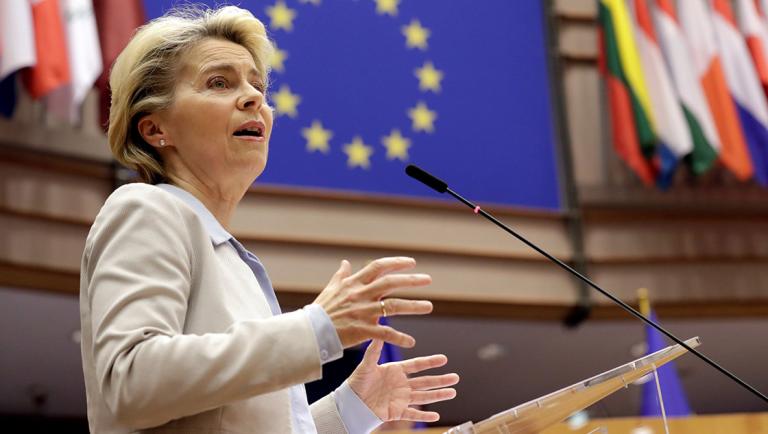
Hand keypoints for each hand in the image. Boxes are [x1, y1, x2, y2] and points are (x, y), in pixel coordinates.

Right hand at [313, 257, 432, 348]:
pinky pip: (385, 333)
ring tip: (428, 306)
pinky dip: (399, 338)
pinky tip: (411, 342)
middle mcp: (360, 295)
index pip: (378, 267)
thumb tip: (345, 262)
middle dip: (410, 280)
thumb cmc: (321, 311)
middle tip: (428, 279)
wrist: (310, 333)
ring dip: (413, 306)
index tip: (412, 262)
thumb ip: (341, 275)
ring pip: (393, 306)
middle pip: (390, 283)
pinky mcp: (362, 330)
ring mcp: (362, 312)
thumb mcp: (331, 289)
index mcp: (354, 284)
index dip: (396, 263)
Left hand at [348, 340, 459, 422]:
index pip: (417, 365)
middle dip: (441, 380)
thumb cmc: (357, 382)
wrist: (350, 403)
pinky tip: (436, 416)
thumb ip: (374, 350)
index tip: (444, 359)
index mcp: (396, 370)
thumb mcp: (366, 365)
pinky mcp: (396, 412)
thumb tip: (378, 333)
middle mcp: (401, 384)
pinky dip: (424, 416)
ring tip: (453, 392)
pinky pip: (412, 414)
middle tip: (456, 377)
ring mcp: (401, 398)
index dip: (431, 362)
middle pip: (425, 381)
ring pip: (423, 396)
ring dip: (438, 395)